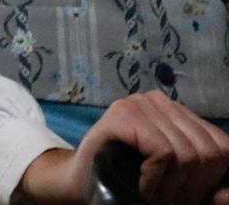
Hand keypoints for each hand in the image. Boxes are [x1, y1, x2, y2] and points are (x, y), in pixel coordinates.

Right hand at [16, 92, 228, 203]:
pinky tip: (140, 183)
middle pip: (209, 152)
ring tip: (153, 193)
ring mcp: (140, 103)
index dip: (211, 179)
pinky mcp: (123, 114)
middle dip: (192, 186)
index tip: (185, 194)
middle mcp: (160, 101)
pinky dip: (156, 178)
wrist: (82, 183)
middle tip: (167, 197)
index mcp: (178, 113)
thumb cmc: (131, 182)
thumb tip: (226, 196)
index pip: (221, 145)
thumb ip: (206, 185)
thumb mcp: (178, 183)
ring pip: (189, 154)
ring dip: (173, 186)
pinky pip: (164, 152)